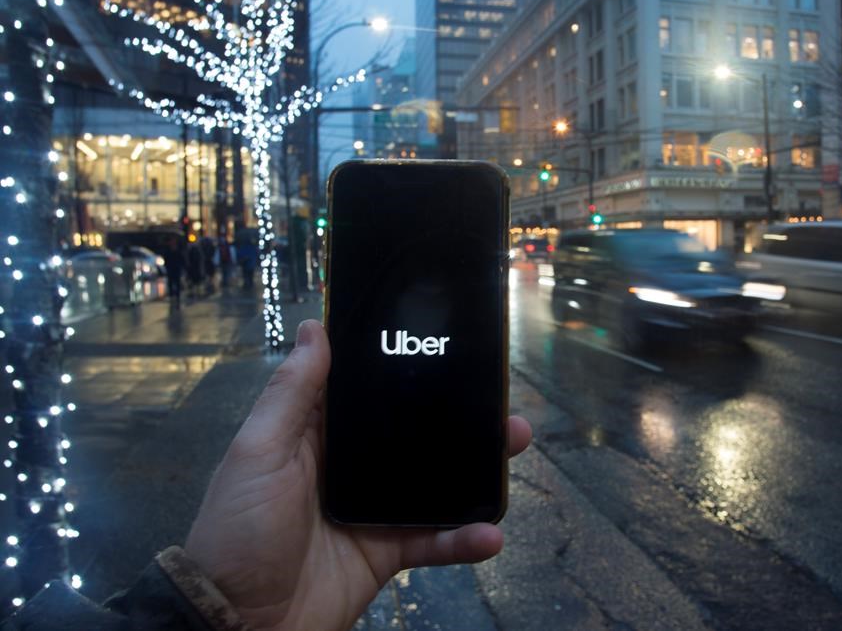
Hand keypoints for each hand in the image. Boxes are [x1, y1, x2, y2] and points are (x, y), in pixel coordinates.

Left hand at [184, 320, 530, 629]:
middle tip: (500, 397)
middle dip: (458, 415)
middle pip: (413, 432)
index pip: (367, 391)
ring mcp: (373, 509)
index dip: (404, 367)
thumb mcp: (257, 453)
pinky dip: (464, 539)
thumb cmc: (239, 529)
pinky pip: (435, 540)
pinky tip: (492, 533)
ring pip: (434, 480)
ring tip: (514, 444)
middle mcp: (350, 465)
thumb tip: (316, 327)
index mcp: (317, 433)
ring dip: (476, 466)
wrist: (240, 623)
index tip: (448, 344)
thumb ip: (291, 394)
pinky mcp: (388, 552)